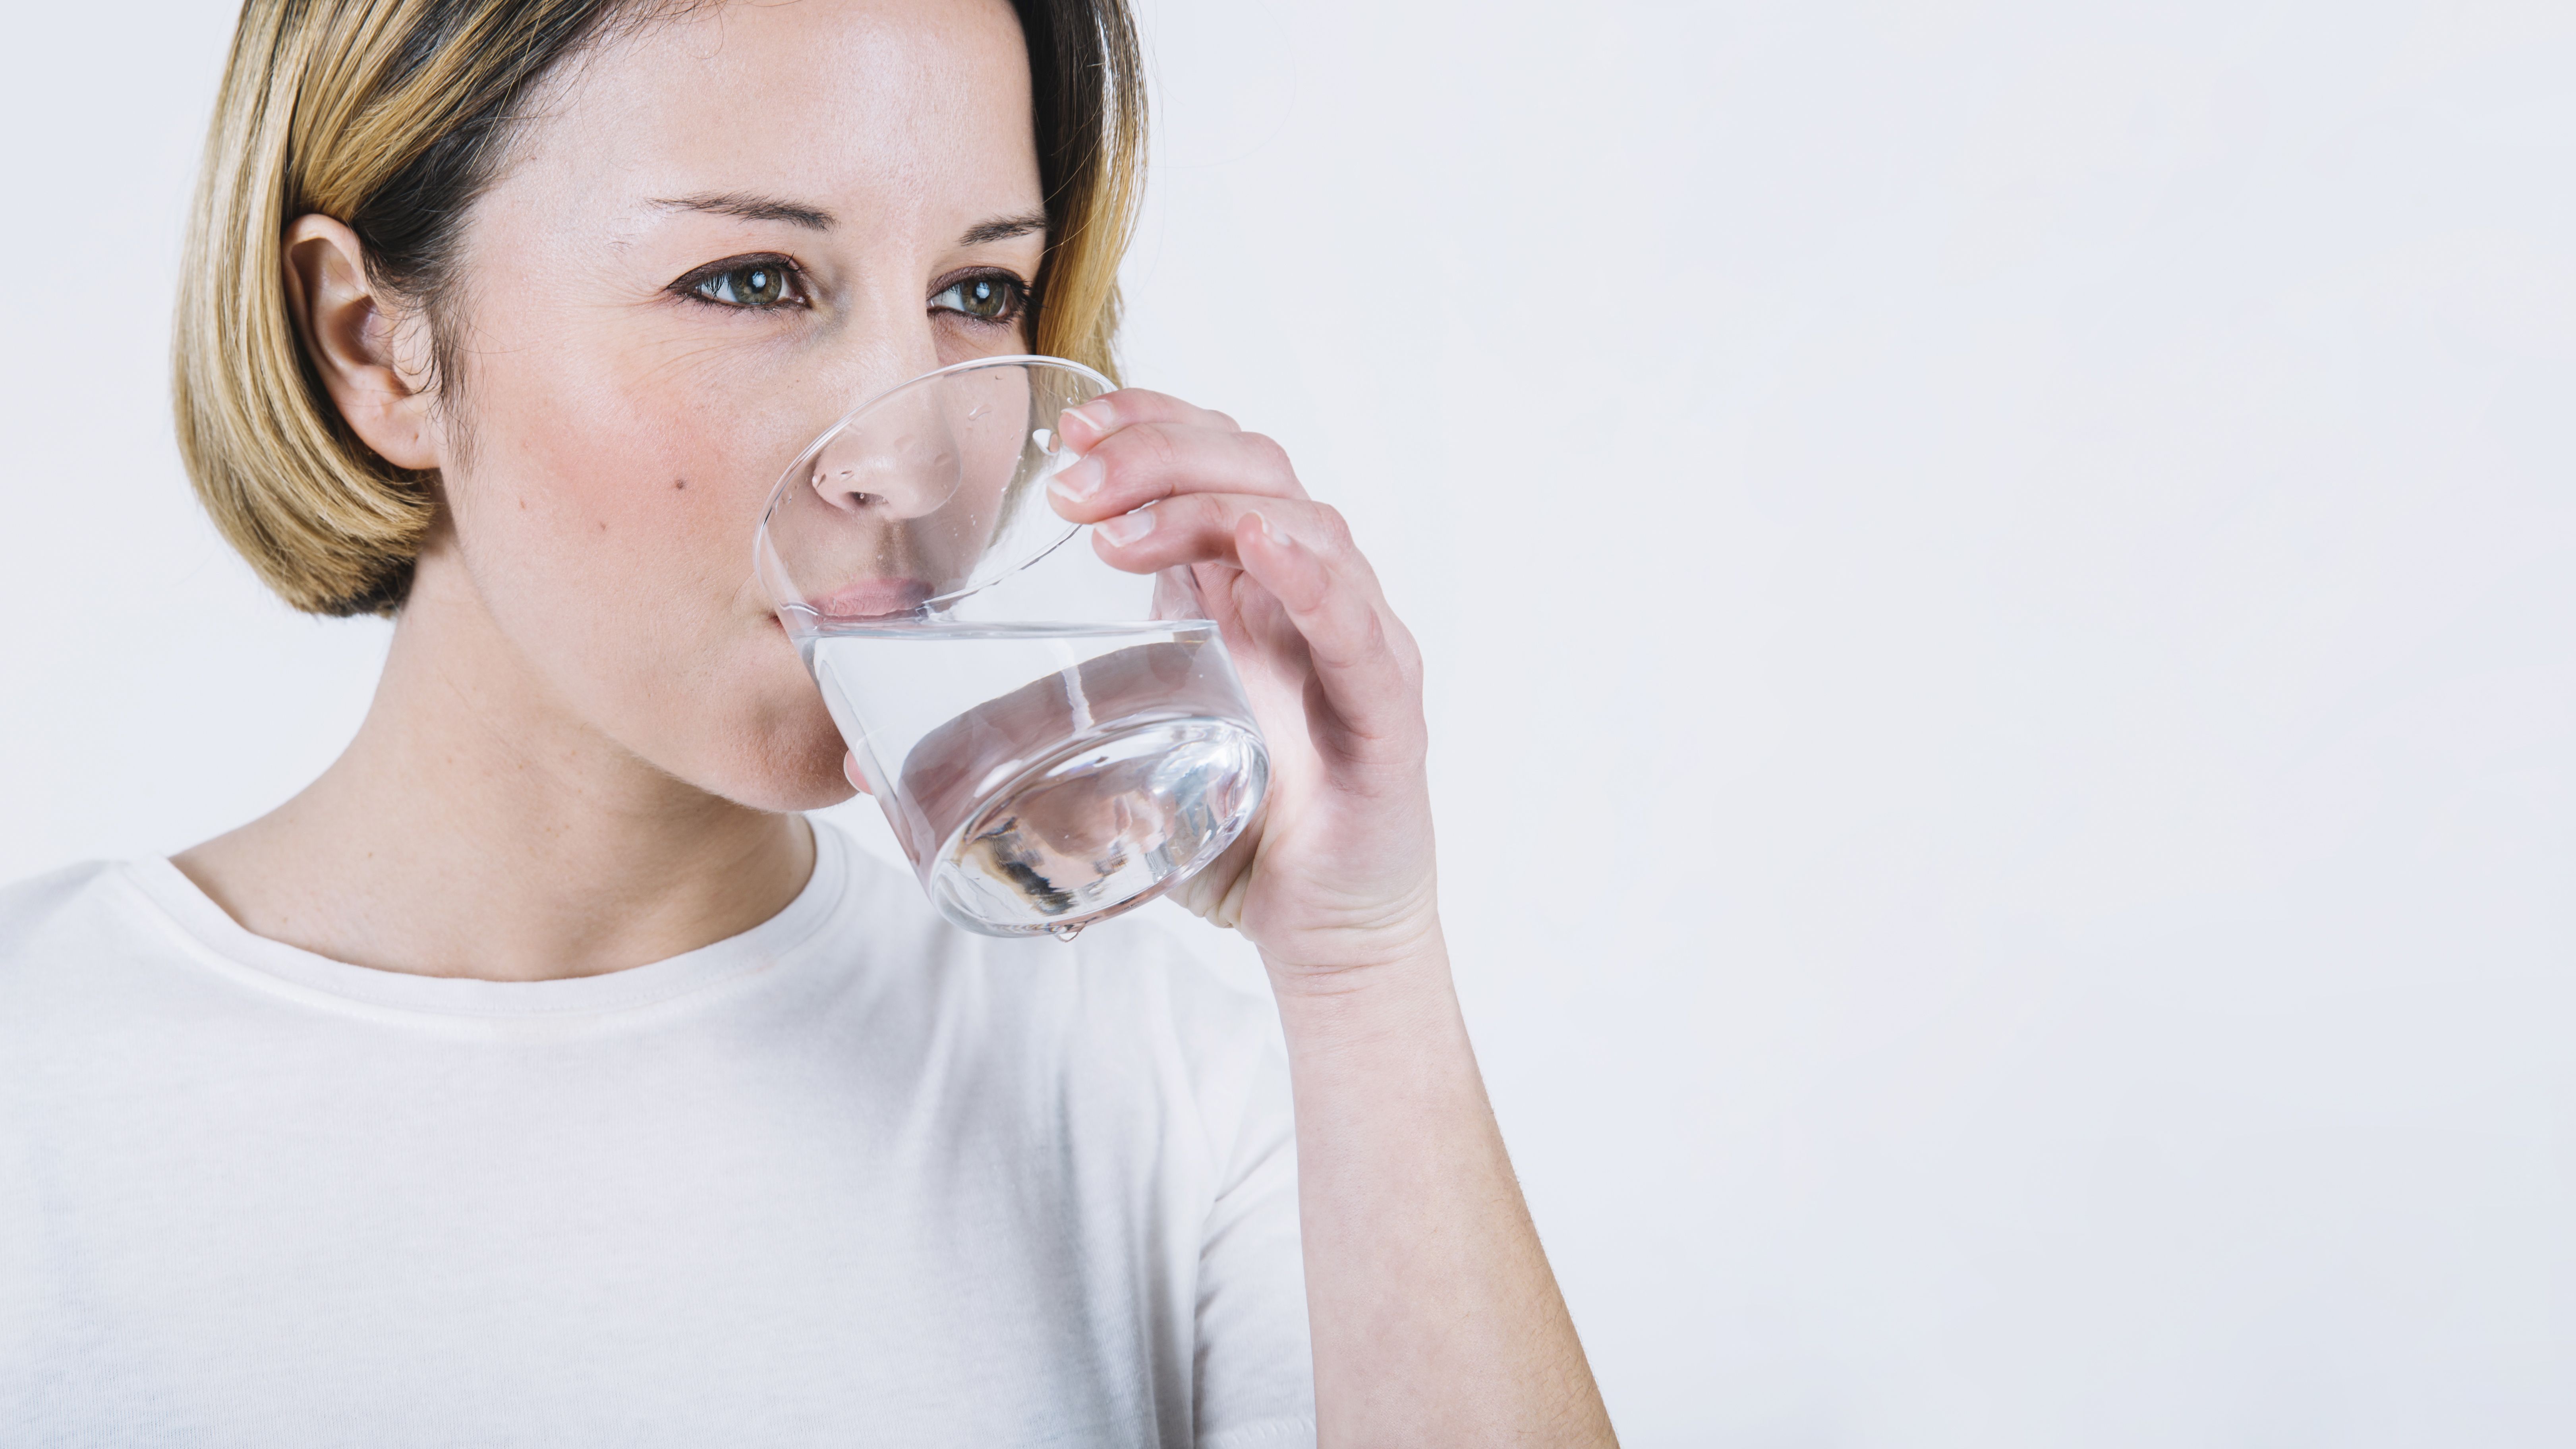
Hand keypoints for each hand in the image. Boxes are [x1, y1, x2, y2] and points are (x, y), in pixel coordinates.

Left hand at [1046, 389, 1436, 984]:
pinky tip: (1261, 547)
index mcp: (1247, 590)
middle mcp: (1309, 598)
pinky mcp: (1387, 713)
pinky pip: (1359, 628)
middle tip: (1072, 481)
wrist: (1322, 936)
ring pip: (1307, 524)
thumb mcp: (1115, 764)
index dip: (1151, 422)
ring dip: (1209, 506)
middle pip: (1255, 469)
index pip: (1217, 459)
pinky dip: (1313, 579)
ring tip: (1123, 526)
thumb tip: (871, 757)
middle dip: (1159, 454)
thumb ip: (1023, 747)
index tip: (1069, 430)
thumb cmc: (1235, 840)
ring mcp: (1356, 646)